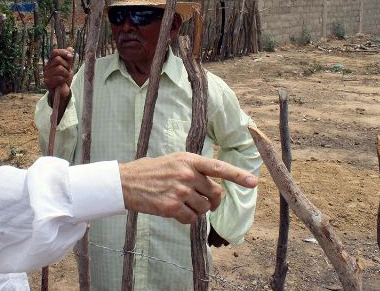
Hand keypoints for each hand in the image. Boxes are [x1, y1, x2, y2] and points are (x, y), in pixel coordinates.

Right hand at [43, 48, 73, 104]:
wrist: (62, 91)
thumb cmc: (64, 78)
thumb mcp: (68, 67)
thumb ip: (68, 58)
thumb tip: (70, 48)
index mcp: (51, 62)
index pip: (54, 52)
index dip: (63, 52)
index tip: (70, 57)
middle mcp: (47, 67)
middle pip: (58, 60)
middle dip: (66, 66)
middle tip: (67, 71)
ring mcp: (46, 74)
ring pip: (59, 68)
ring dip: (66, 74)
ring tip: (65, 77)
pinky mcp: (47, 82)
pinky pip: (59, 78)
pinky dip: (63, 80)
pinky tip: (62, 82)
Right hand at [118, 152, 257, 223]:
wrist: (125, 182)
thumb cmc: (149, 171)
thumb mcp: (173, 161)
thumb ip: (193, 169)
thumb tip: (213, 185)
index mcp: (188, 160)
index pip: (219, 167)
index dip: (238, 176)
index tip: (254, 182)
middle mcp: (187, 174)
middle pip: (215, 194)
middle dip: (213, 202)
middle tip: (206, 203)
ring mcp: (180, 190)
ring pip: (204, 209)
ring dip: (197, 211)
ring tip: (181, 204)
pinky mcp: (172, 206)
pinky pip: (191, 219)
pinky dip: (186, 219)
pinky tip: (174, 211)